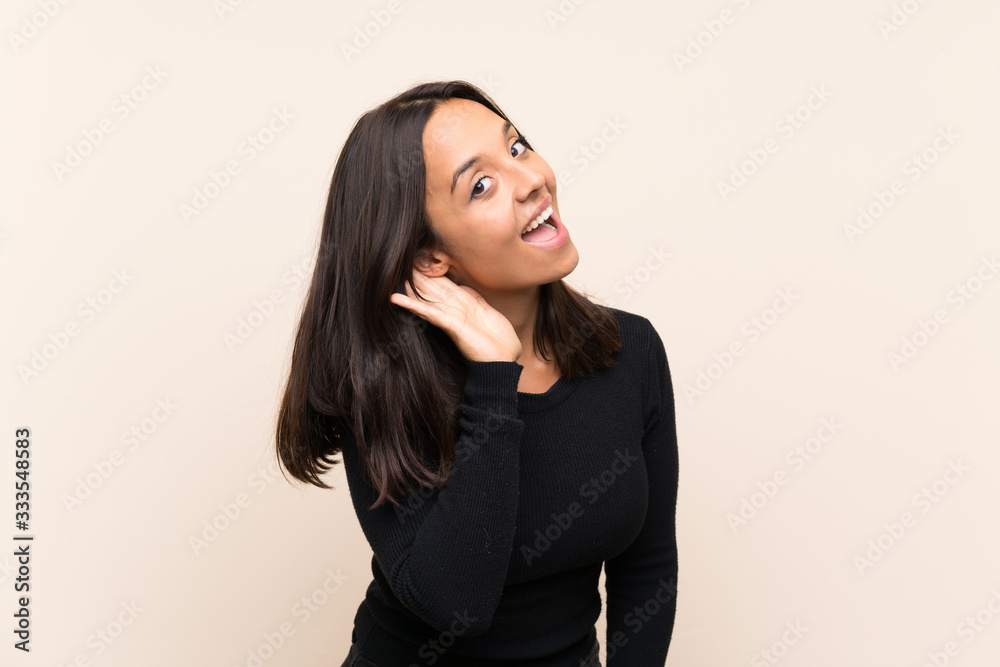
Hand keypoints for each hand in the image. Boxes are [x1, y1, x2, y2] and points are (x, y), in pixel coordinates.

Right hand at [389, 269, 521, 362]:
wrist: (504, 361)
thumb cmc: (500, 340)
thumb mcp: (488, 313)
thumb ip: (476, 299)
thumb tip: (465, 287)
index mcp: (463, 303)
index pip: (442, 283)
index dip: (429, 271)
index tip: (415, 258)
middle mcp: (453, 309)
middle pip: (430, 287)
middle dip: (416, 275)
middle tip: (396, 262)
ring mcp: (451, 317)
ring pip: (425, 297)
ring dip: (409, 287)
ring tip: (390, 277)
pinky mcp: (451, 326)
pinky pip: (429, 312)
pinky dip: (412, 305)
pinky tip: (395, 299)